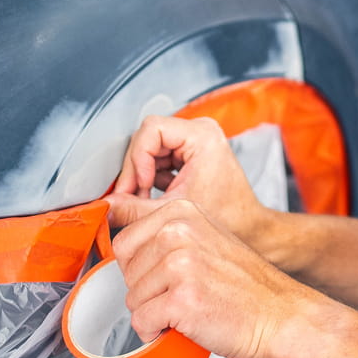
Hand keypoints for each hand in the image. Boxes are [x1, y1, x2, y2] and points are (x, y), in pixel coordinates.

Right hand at [105, 115, 267, 243]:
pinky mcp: (191, 152)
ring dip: (142, 176)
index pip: (152, 129)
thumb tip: (108, 205)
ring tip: (143, 200)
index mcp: (202, 135)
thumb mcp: (174, 210)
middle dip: (136, 170)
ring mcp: (196, 140)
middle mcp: (200, 131)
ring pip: (150, 149)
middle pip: (148, 139)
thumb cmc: (228, 217)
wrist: (250, 228)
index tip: (138, 185)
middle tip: (131, 197)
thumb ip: (136, 208)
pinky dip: (152, 178)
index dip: (138, 158)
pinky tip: (154, 197)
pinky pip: (159, 158)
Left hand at [111, 198, 346, 357]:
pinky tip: (185, 322)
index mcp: (181, 211)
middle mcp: (178, 231)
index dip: (140, 267)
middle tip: (181, 292)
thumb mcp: (204, 237)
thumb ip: (165, 231)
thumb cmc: (244, 283)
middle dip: (146, 288)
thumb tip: (115, 226)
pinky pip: (142, 322)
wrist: (279, 314)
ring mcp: (180, 264)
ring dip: (154, 311)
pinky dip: (157, 331)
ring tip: (189, 305)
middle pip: (124, 270)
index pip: (125, 239)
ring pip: (132, 298)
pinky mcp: (181, 298)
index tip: (160, 276)